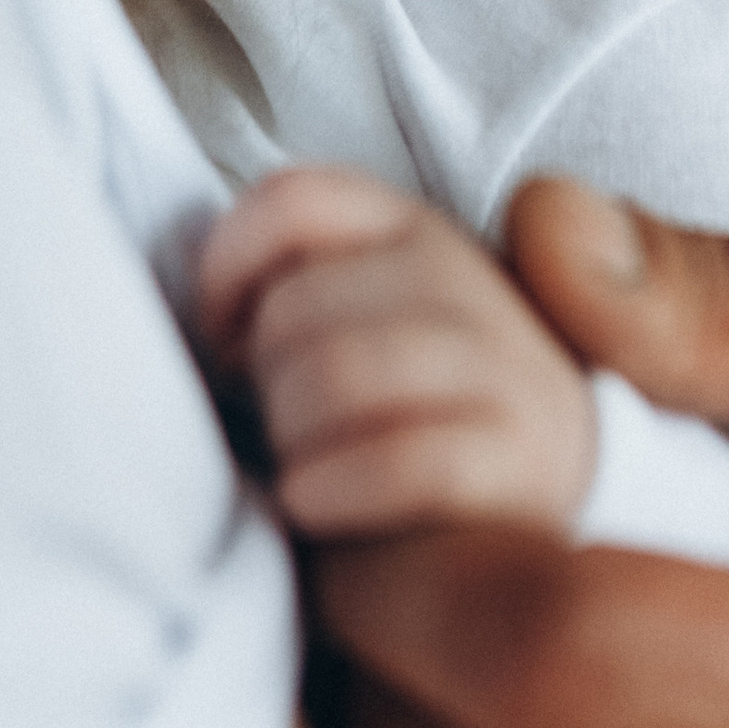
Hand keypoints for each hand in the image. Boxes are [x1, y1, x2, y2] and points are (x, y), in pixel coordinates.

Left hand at [198, 163, 596, 536]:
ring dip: (292, 437)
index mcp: (413, 229)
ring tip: (299, 465)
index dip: (225, 267)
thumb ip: (295, 286)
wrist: (516, 528)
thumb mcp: (356, 324)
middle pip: (295, 305)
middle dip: (260, 380)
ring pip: (337, 375)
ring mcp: (505, 365)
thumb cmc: (398, 420)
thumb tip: (206, 314)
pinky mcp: (523, 457)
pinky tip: (314, 501)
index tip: (220, 339)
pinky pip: (396, 462)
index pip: (292, 198)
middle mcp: (465, 279)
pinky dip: (329, 488)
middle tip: (275, 424)